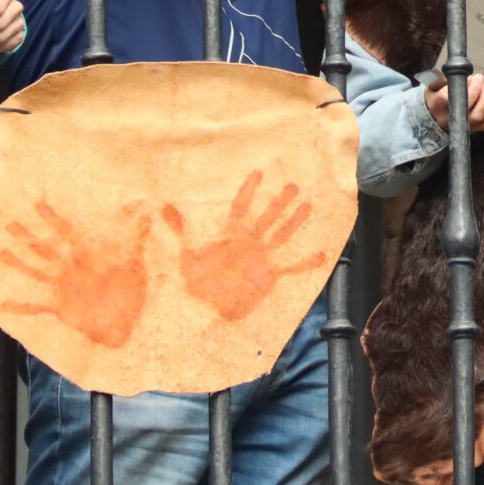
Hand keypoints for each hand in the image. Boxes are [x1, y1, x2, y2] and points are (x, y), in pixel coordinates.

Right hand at [0, 197, 151, 347]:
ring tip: (1, 252)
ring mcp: (63, 288)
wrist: (128, 325)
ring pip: (36, 271)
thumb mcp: (135, 264)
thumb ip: (138, 238)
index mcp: (86, 257)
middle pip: (45, 249)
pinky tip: (4, 304)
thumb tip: (148, 212)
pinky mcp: (60, 308)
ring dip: (19, 263)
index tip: (39, 205)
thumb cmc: (131, 294)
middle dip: (28, 237)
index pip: (66, 233)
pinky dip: (21, 306)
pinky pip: (37, 306)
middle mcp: (70, 270)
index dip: (53, 220)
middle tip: (10, 224)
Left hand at [165, 168, 309, 322]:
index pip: (241, 207)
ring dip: (294, 222)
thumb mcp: (186, 253)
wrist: (208, 311)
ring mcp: (261, 258)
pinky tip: (322, 255)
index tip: (258, 173)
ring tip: (308, 206)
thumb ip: (179, 229)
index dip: (248, 191)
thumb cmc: (197, 282)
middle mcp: (249, 242)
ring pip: (281, 235)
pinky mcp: (269, 275)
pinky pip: (291, 266)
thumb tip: (161, 205)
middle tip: (292, 185)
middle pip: (267, 217)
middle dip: (279, 202)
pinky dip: (306, 262)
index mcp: (231, 235)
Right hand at [426, 72, 483, 132]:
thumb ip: (445, 79)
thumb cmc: (436, 96)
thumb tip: (462, 73)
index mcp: (436, 105)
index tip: (466, 78)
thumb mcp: (433, 85)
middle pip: (465, 107)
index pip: (445, 97)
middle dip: (475, 89)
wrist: (435, 115)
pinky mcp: (473, 129)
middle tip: (478, 78)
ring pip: (476, 116)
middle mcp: (448, 118)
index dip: (457, 87)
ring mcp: (461, 125)